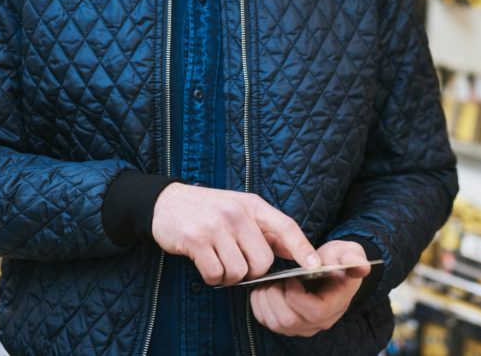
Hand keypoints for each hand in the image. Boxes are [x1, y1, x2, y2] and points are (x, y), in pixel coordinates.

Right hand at [152, 183, 319, 285]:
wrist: (165, 202)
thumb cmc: (208, 210)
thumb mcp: (240, 209)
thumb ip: (266, 230)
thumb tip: (297, 253)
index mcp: (253, 204)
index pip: (285, 227)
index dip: (302, 247)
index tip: (315, 265)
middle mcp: (237, 213)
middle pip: (263, 261)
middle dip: (251, 271)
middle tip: (236, 262)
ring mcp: (216, 226)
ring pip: (239, 272)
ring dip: (228, 276)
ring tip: (217, 261)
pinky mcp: (196, 240)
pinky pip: (215, 275)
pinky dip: (212, 278)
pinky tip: (205, 264)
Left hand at [250, 240, 370, 337]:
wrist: (328, 268)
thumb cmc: (338, 260)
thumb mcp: (348, 253)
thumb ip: (354, 258)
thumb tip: (363, 267)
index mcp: (335, 305)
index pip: (314, 312)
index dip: (297, 296)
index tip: (291, 278)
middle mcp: (319, 322)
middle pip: (289, 321)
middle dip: (276, 298)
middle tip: (276, 279)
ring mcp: (302, 326)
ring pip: (275, 324)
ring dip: (266, 301)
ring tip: (269, 282)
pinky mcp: (287, 325)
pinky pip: (267, 322)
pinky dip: (259, 306)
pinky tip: (264, 289)